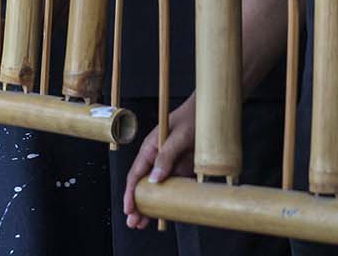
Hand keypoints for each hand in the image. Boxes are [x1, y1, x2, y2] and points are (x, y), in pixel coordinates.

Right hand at [123, 94, 196, 229]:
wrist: (209, 114)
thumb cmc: (191, 119)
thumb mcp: (178, 136)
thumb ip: (166, 156)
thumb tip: (154, 180)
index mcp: (150, 148)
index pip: (136, 174)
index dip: (130, 192)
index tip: (128, 207)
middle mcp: (157, 159)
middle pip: (143, 185)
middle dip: (137, 204)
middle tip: (134, 222)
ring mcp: (169, 165)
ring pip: (157, 190)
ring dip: (150, 207)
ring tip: (143, 224)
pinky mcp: (182, 170)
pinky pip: (173, 189)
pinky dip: (167, 202)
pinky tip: (163, 214)